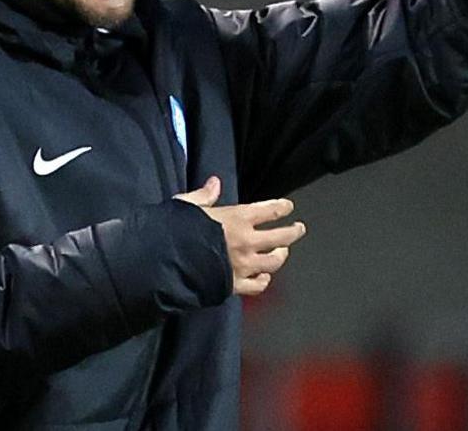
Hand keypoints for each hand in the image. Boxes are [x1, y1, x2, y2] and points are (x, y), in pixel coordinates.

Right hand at [175, 176, 306, 295]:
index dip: (282, 207)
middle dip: (293, 232)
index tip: (288, 207)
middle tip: (299, 229)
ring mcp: (243, 265)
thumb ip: (204, 196)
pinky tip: (265, 277)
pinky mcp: (235, 285)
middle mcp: (246, 242)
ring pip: (274, 262)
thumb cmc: (175, 231)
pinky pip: (258, 285)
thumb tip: (214, 183)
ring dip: (281, 255)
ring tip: (283, 252)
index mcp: (237, 218)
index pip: (269, 211)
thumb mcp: (187, 205)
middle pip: (281, 237)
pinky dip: (264, 281)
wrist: (168, 263)